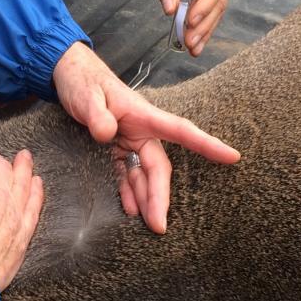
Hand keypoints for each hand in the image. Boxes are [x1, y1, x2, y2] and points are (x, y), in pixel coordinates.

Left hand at [53, 42, 240, 233]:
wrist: (68, 74)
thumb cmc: (82, 80)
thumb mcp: (87, 96)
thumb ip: (97, 114)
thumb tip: (107, 133)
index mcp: (142, 114)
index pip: (180, 130)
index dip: (206, 144)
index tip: (233, 157)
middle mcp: (140, 130)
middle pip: (158, 166)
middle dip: (160, 196)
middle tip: (159, 227)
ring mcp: (129, 140)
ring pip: (144, 174)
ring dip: (146, 199)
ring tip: (149, 225)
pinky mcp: (115, 147)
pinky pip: (126, 173)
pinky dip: (129, 191)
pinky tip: (130, 209)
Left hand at [143, 0, 232, 55]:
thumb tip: (170, 9)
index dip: (205, 5)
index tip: (191, 21)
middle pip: (219, 0)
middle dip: (204, 23)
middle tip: (190, 42)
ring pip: (216, 8)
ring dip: (205, 29)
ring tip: (193, 48)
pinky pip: (209, 8)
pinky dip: (202, 25)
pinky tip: (196, 41)